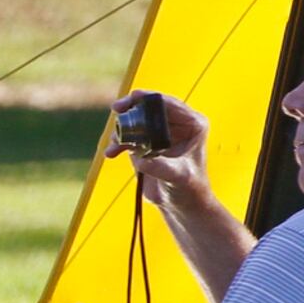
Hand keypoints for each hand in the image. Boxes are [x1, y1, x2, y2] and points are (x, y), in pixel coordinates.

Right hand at [101, 91, 214, 207]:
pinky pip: (128, 137)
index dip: (149, 98)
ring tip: (114, 145)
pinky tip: (111, 153)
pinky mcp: (145, 145)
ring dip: (122, 130)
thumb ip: (160, 166)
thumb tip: (140, 158)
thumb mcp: (178, 177)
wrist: (181, 204)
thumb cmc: (189, 188)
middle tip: (116, 109)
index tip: (132, 98)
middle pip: (149, 108)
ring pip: (136, 122)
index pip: (168, 103)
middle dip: (131, 110)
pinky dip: (118, 143)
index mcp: (192, 124)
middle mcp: (176, 125)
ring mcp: (159, 134)